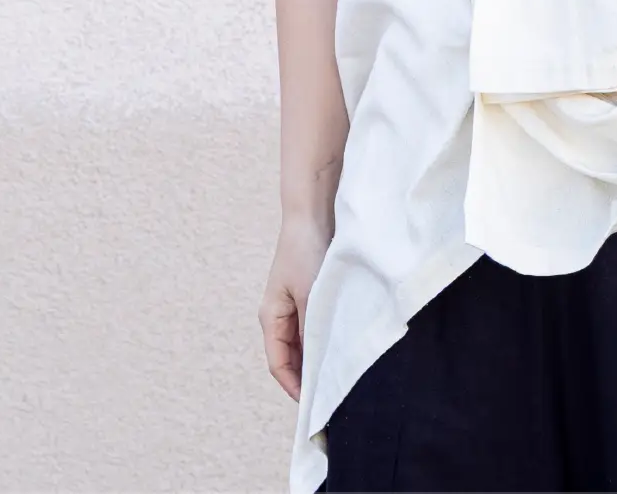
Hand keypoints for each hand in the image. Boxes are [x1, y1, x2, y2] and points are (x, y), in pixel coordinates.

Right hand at [259, 215, 332, 400]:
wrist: (314, 209)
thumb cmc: (306, 248)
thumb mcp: (311, 293)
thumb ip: (314, 329)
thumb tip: (321, 364)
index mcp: (272, 317)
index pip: (280, 365)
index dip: (295, 388)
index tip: (315, 407)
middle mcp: (282, 314)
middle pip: (293, 357)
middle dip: (309, 377)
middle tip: (333, 397)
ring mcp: (298, 303)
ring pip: (307, 342)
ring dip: (321, 357)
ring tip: (341, 376)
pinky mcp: (313, 292)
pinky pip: (318, 325)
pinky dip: (328, 338)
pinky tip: (345, 344)